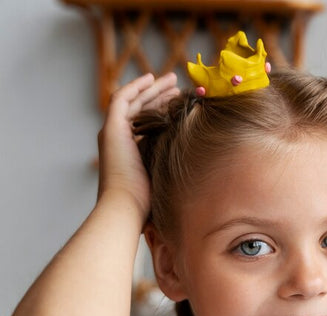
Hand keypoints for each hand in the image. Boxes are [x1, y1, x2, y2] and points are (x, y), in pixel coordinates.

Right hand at [97, 72, 179, 218]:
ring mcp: (113, 133)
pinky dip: (136, 87)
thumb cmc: (147, 203)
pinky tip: (151, 79)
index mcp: (130, 151)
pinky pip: (122, 98)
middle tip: (177, 85)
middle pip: (140, 109)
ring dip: (152, 88)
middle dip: (159, 95)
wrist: (126, 207)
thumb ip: (172, 166)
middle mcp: (118, 139)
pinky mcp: (111, 128)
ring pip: (133, 101)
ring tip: (172, 79)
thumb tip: (197, 163)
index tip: (180, 102)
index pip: (145, 123)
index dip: (162, 110)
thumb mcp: (163, 178)